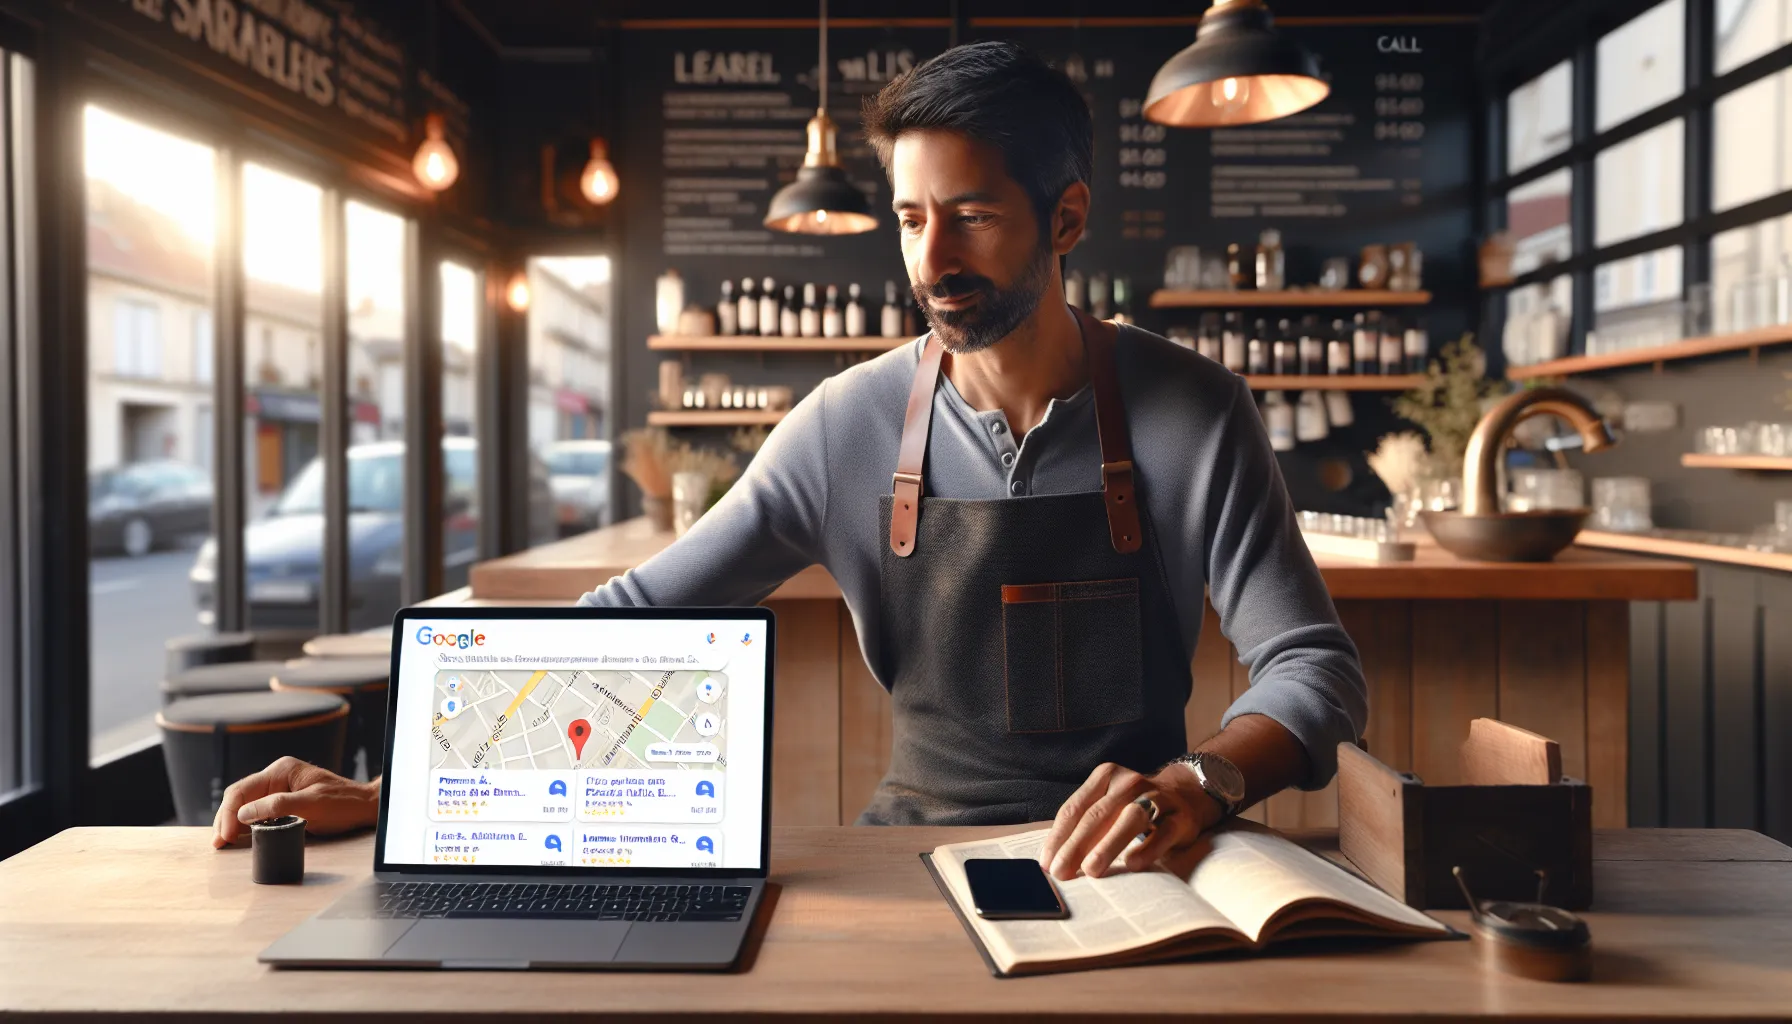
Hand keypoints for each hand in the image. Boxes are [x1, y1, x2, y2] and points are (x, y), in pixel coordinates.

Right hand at [211, 757, 379, 848]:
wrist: (364, 808)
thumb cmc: (343, 804)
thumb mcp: (311, 805)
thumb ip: (277, 806)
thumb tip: (243, 814)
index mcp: (281, 771)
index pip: (243, 789)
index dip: (229, 813)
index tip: (225, 835)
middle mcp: (277, 777)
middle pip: (239, 797)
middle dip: (225, 819)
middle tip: (218, 842)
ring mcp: (279, 790)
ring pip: (245, 805)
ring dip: (232, 823)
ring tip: (222, 842)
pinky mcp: (283, 804)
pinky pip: (257, 813)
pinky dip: (245, 825)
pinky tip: (238, 837)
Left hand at [1038, 761, 1223, 880]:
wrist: (1186, 794)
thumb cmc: (1134, 806)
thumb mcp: (1108, 805)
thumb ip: (1084, 825)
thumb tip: (1054, 860)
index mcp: (1106, 777)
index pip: (1076, 807)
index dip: (1059, 836)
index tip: (1047, 863)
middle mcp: (1130, 783)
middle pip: (1097, 814)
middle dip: (1076, 845)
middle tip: (1061, 872)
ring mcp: (1158, 798)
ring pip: (1130, 819)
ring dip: (1108, 845)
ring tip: (1091, 870)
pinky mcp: (1181, 817)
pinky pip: (1163, 833)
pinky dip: (1147, 848)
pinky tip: (1132, 864)